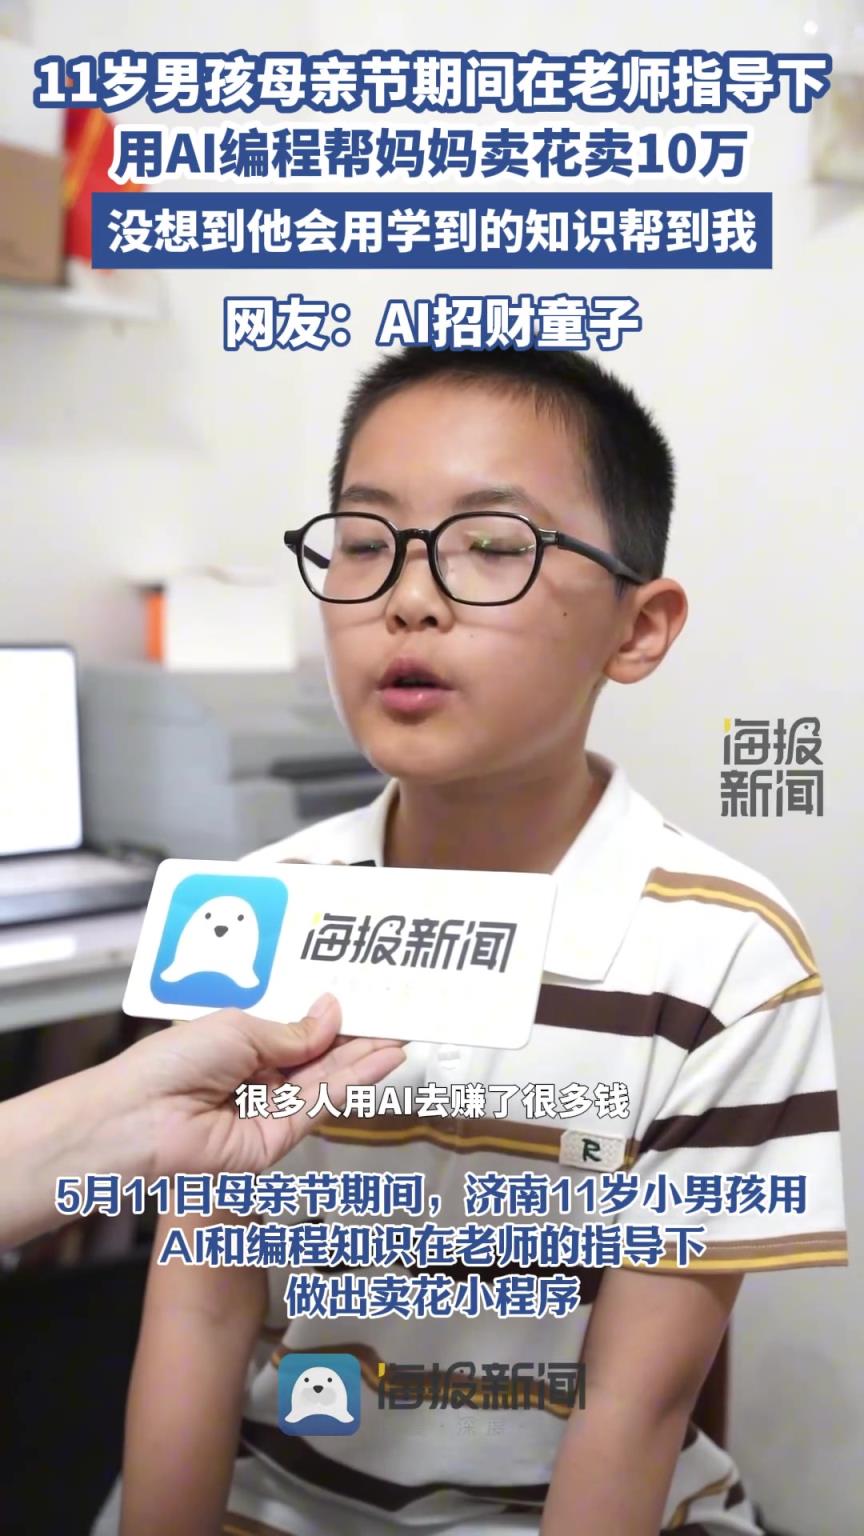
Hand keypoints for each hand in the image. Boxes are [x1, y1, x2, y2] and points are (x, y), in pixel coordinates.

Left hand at [103, 995, 404, 1178]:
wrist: (138, 1117)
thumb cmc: (168, 1066)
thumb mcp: (239, 1028)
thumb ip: (293, 1032)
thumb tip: (332, 1014)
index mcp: (241, 1048)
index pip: (298, 1035)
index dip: (333, 1022)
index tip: (367, 1006)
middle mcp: (256, 1081)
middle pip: (318, 1061)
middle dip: (358, 1043)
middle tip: (396, 1023)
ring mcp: (267, 1113)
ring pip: (325, 1083)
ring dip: (363, 1062)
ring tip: (398, 1039)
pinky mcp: (275, 1141)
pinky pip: (319, 1107)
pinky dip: (352, 1084)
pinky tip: (377, 1063)